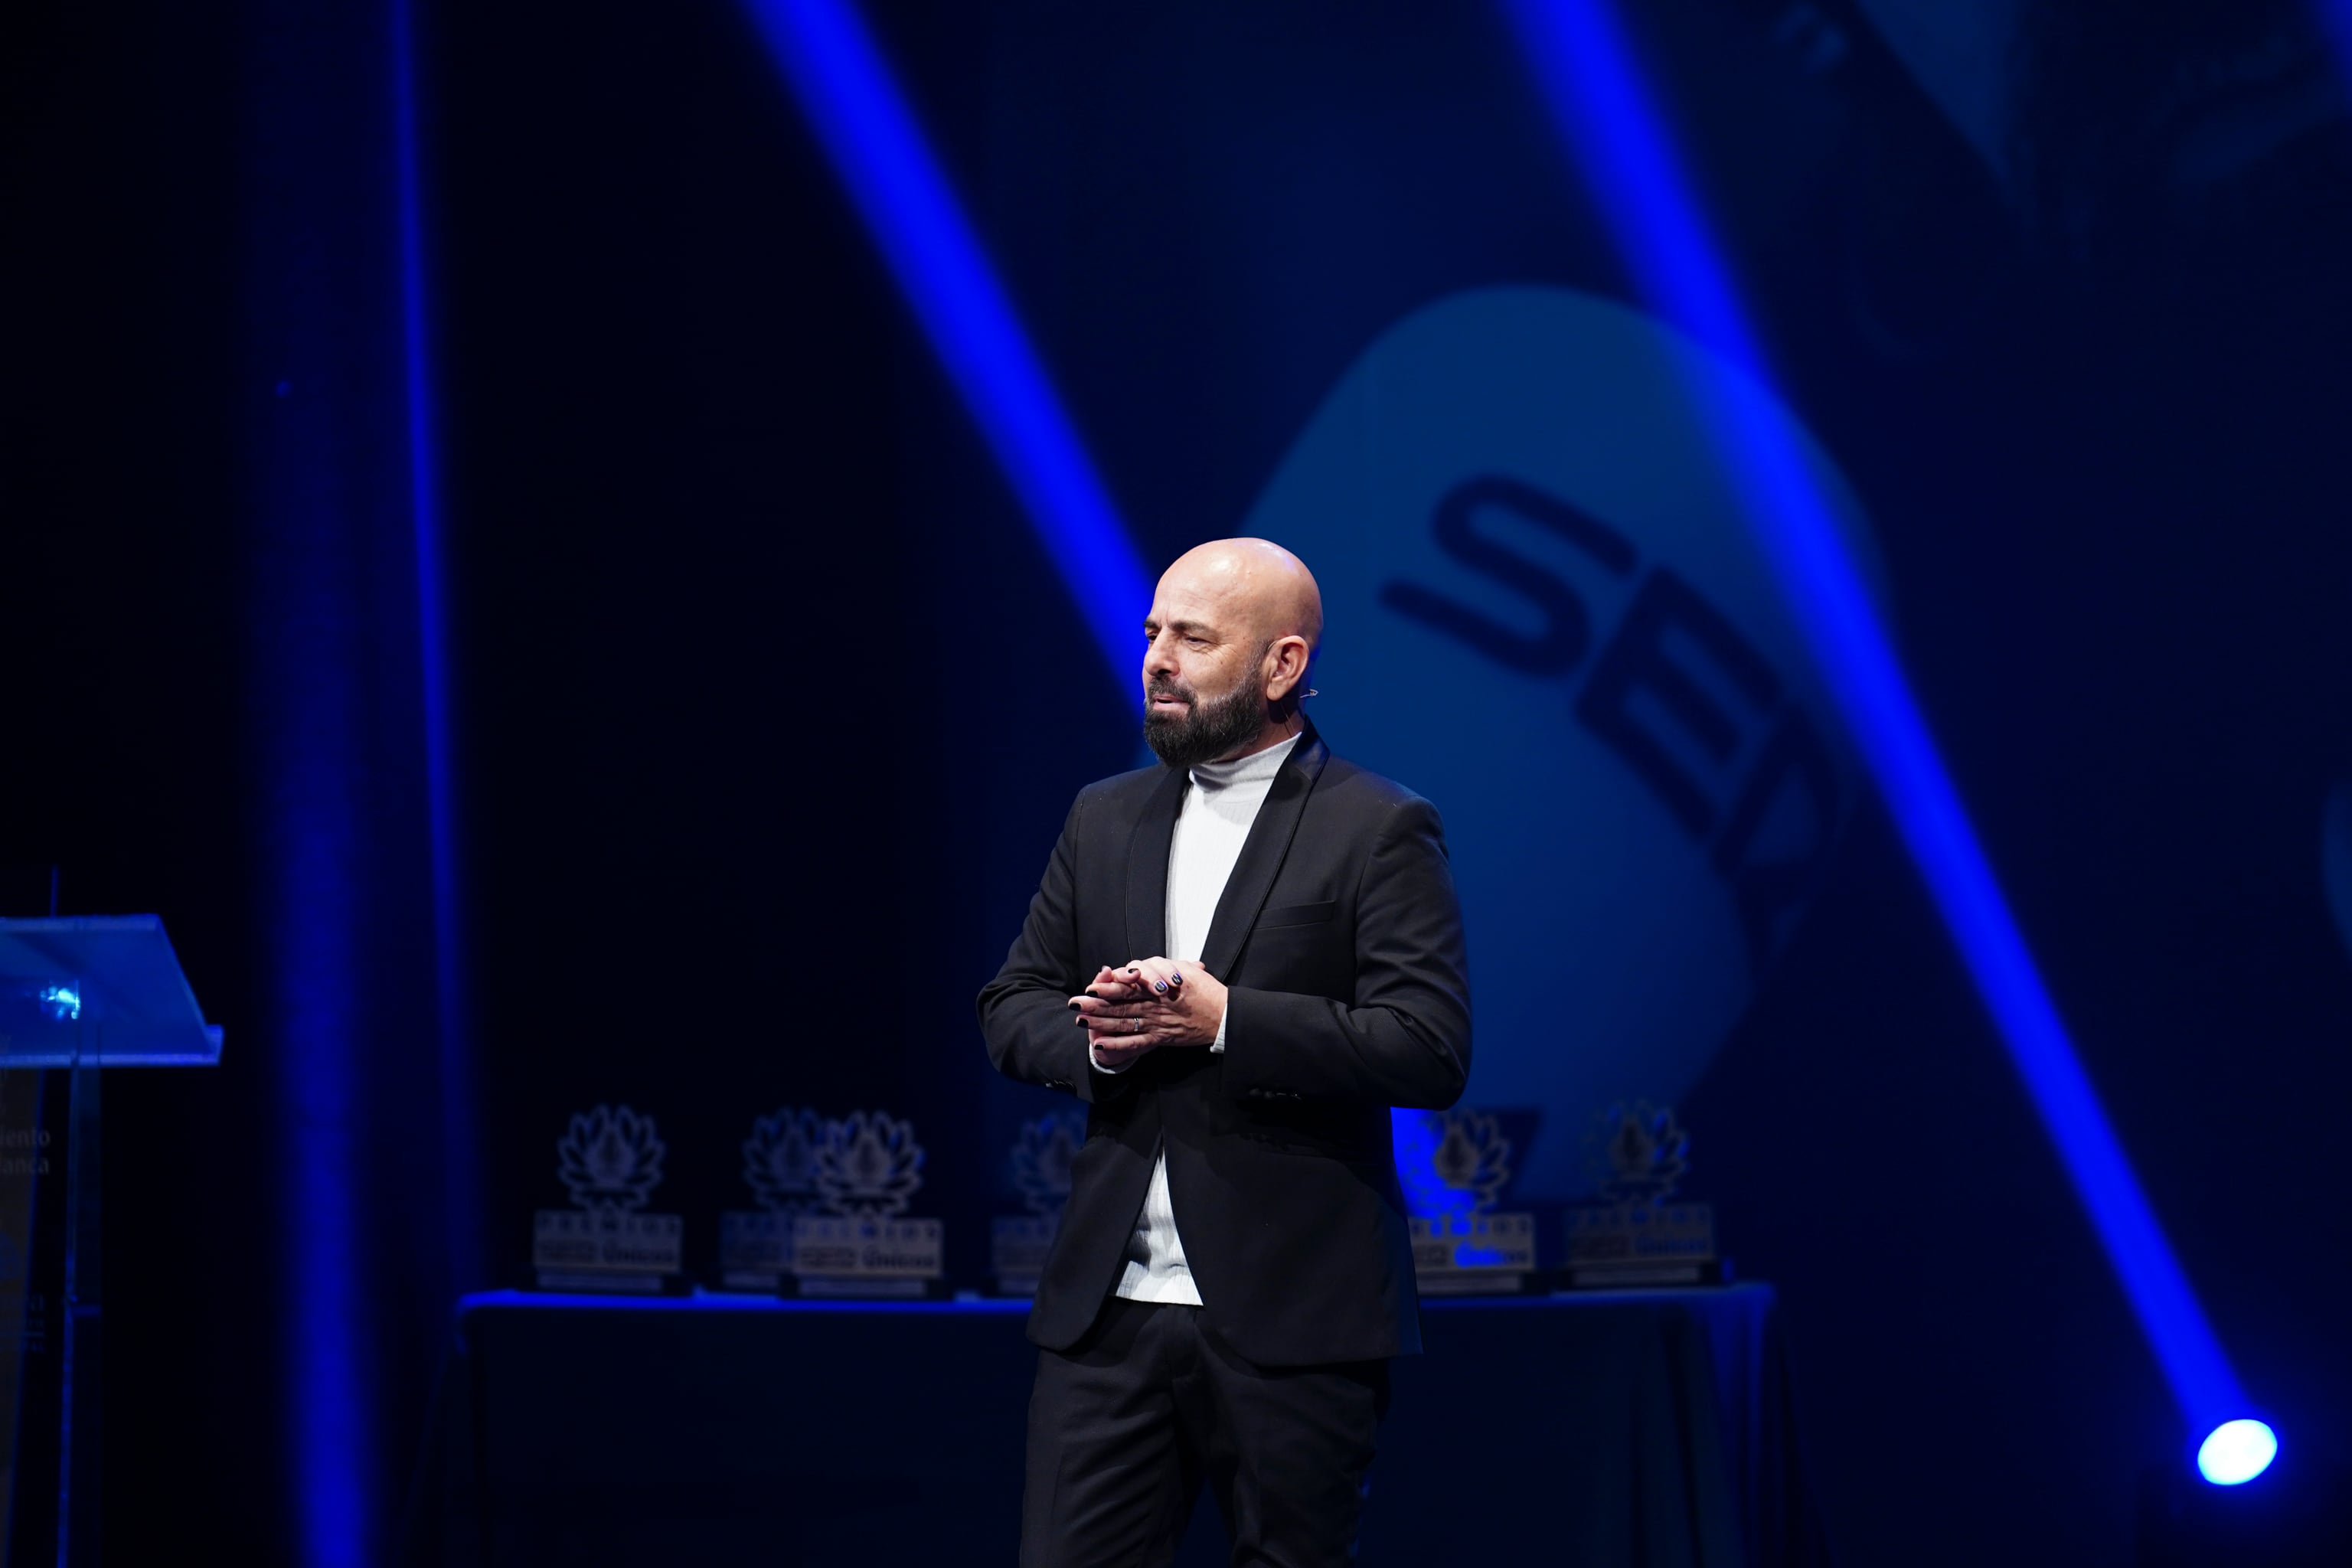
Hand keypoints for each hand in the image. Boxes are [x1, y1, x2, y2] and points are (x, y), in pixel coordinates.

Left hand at [1068, 958, 1227, 1067]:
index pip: (1130, 986)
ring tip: (1080, 1021)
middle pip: (1121, 1005)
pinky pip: (1136, 1042)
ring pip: (1124, 1023)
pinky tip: (1099, 1043)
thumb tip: (1143, 966)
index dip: (1109, 987)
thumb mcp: (1186, 971)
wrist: (1225, 1016)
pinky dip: (1118, 1044)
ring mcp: (1157, 1024)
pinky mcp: (1161, 1038)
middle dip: (1096, 1005)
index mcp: (1160, 987)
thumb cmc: (1207, 991)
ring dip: (1101, 1023)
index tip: (1091, 986)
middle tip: (1075, 1004)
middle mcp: (1155, 1005)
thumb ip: (1164, 967)